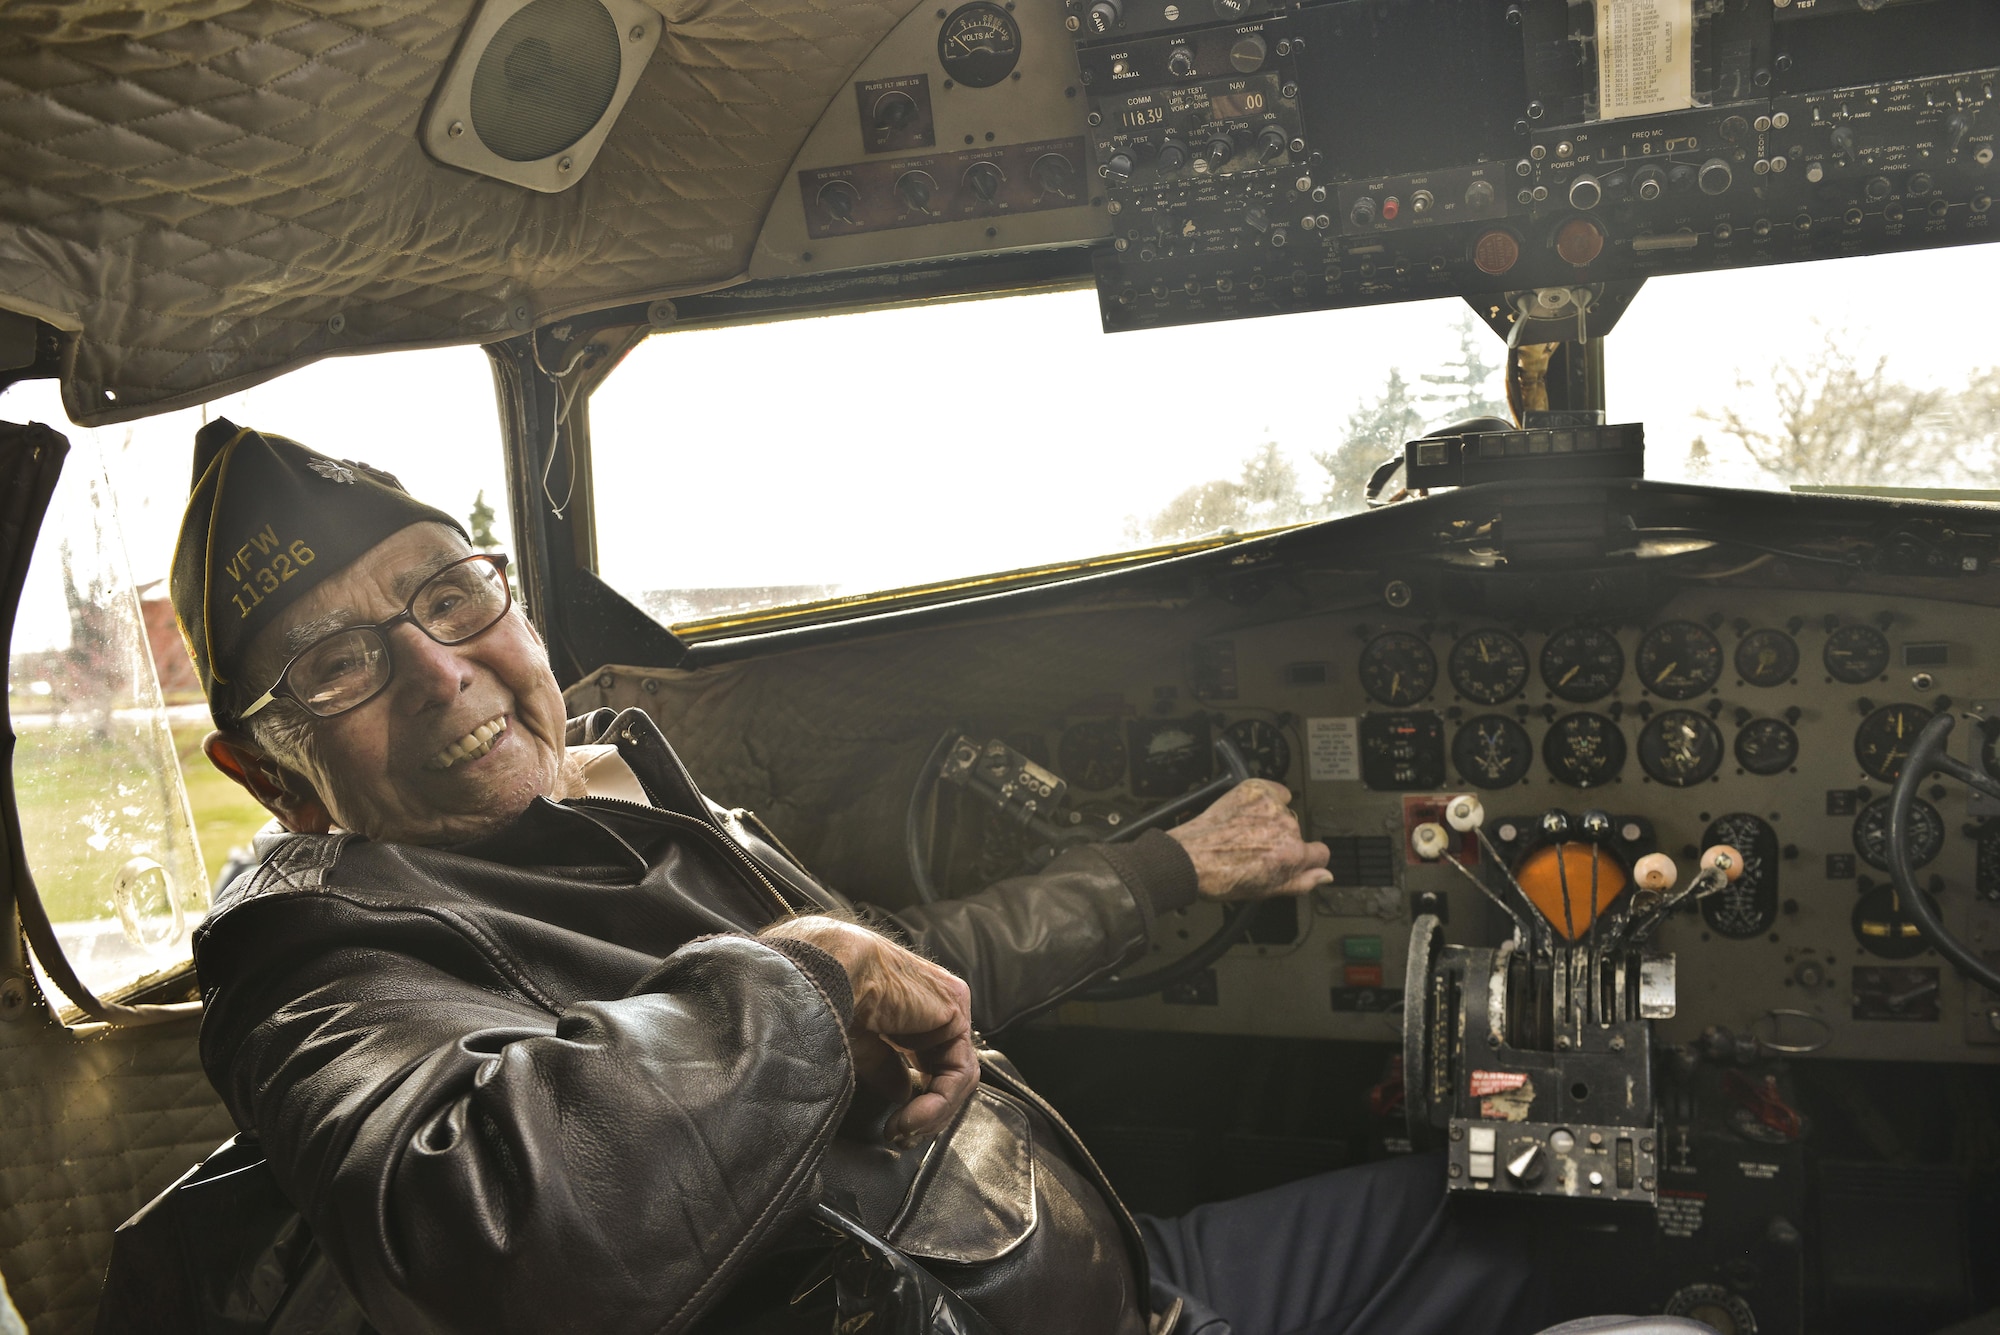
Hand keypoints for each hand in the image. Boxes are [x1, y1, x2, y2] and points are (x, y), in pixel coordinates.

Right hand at [760, 916, 977, 1144]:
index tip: (892, 1131)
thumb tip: (903, 1094)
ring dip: (932, 1114)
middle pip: (947, 1074)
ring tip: (901, 1132)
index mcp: (907, 1009)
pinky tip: (910, 1119)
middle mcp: (931, 1007)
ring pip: (956, 1077)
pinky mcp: (954, 1010)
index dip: (916, 1104)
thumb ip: (885, 1068)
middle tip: (901, 1139)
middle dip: (928, 1114)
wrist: (827, 973)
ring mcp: (946, 1006)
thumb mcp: (859, 1046)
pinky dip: (938, 1103)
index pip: (929, 1065)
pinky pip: (959, 1070)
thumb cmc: (828, 1000)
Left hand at [1165, 779, 1331, 900]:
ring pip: (1283, 812)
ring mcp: (1271, 806)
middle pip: (1296, 833)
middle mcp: (1287, 828)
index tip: (1292, 856)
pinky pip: (1272, 790)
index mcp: (1293, 855)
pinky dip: (1263, 798)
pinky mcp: (1256, 790)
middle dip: (1281, 839)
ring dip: (1270, 818)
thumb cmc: (1222, 877)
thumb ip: (1302, 882)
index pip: (1320, 852)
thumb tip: (1326, 875)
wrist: (1191, 857)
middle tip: (1256, 847)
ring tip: (1244, 831)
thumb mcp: (1267, 890)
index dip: (1307, 857)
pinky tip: (1246, 812)